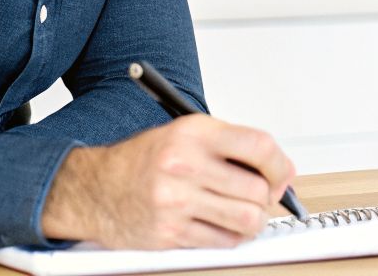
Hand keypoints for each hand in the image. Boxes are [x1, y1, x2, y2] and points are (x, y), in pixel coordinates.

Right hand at [40, 114, 296, 248]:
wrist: (96, 188)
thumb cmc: (146, 160)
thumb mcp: (187, 134)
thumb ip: (234, 146)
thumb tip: (281, 169)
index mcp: (193, 134)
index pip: (258, 146)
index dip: (280, 164)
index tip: (281, 173)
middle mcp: (184, 166)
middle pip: (257, 190)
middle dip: (268, 196)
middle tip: (261, 195)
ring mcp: (176, 202)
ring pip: (246, 220)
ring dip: (253, 220)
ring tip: (243, 212)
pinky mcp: (170, 234)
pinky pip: (223, 242)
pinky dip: (230, 237)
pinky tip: (220, 225)